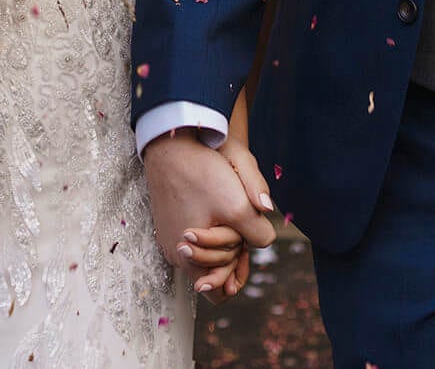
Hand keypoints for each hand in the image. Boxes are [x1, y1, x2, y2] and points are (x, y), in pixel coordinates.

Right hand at [176, 136, 269, 301]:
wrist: (171, 143)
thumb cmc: (202, 173)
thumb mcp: (237, 204)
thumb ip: (258, 232)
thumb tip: (265, 241)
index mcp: (188, 258)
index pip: (218, 291)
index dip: (237, 273)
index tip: (244, 248)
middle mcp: (175, 253)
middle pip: (212, 269)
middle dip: (230, 253)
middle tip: (239, 229)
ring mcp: (169, 237)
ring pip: (205, 251)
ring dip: (221, 238)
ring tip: (230, 212)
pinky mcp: (169, 220)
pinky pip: (195, 236)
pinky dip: (209, 227)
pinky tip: (217, 205)